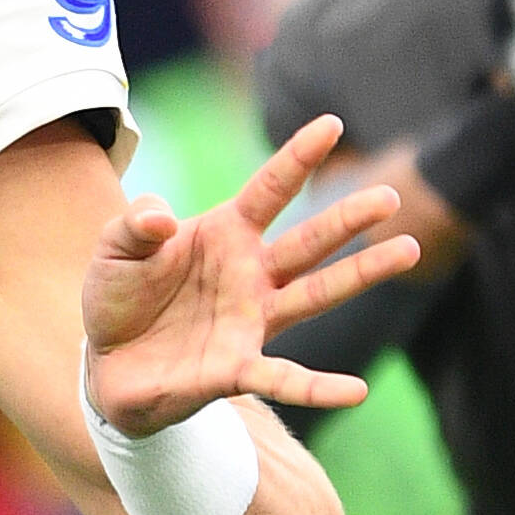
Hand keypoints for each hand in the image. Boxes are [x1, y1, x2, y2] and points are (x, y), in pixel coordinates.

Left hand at [83, 115, 418, 435]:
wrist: (106, 363)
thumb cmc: (118, 296)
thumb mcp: (113, 249)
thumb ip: (134, 225)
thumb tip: (161, 218)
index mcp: (225, 235)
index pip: (268, 190)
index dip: (297, 157)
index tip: (332, 123)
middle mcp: (250, 275)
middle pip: (309, 241)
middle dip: (347, 218)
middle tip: (390, 196)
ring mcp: (251, 321)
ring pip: (316, 295)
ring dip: (360, 276)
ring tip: (408, 252)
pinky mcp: (238, 369)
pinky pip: (285, 379)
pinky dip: (320, 387)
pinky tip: (356, 391)